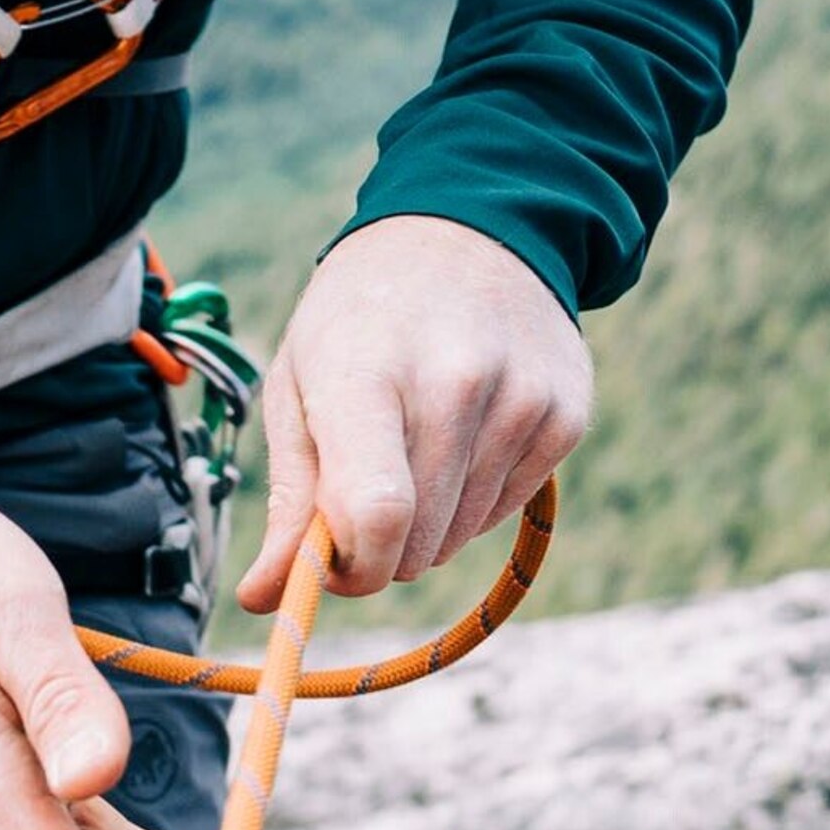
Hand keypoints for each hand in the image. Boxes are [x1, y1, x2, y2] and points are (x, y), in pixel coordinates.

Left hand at [241, 215, 592, 610]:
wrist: (470, 229)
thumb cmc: (359, 320)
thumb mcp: (298, 388)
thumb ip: (287, 501)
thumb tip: (265, 599)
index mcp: (368, 374)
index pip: (375, 515)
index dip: (349, 569)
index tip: (327, 564)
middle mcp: (456, 386)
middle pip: (414, 543)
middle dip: (376, 551)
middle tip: (358, 497)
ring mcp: (521, 401)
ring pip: (456, 539)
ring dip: (422, 524)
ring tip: (410, 447)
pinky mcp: (564, 417)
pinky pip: (500, 512)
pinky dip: (469, 500)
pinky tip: (458, 437)